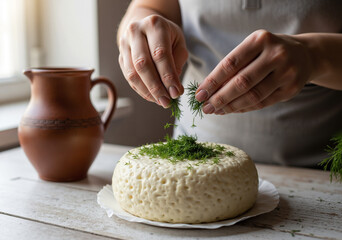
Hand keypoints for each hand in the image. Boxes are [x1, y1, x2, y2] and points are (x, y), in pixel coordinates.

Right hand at [118, 14, 187, 107]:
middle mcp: (135, 32)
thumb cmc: (167, 36)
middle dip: (156, 87)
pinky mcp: (120, 56)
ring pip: (133, 73)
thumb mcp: (178, 42)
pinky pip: (129, 77)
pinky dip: (141, 90)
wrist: (146, 26)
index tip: (176, 92)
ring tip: (161, 101)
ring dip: (147, 92)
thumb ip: (178, 62)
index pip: (160, 54)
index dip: (168, 76)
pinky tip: (152, 97)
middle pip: (143, 64)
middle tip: (167, 102)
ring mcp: (124, 44)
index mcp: (154, 25)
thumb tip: (173, 88)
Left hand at [195, 30, 313, 113]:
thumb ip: (233, 67)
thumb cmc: (267, 52)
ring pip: (252, 95)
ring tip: (216, 111)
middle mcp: (276, 54)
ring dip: (230, 106)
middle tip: (206, 108)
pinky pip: (263, 103)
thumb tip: (207, 90)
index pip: (230, 64)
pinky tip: (231, 110)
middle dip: (220, 98)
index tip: (199, 94)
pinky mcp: (291, 89)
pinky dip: (244, 108)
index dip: (212, 81)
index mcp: (260, 40)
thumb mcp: (252, 49)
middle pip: (241, 82)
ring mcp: (286, 72)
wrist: (304, 55)